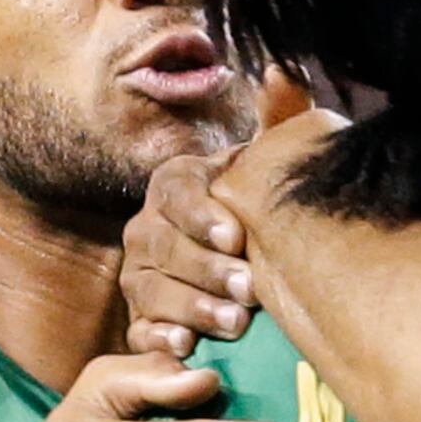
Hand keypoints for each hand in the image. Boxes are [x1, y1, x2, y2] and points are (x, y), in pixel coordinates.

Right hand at [121, 116, 337, 358]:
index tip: (236, 236)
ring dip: (191, 306)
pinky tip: (184, 347)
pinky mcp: (141, 318)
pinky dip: (157, 339)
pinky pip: (138, 330)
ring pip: (150, 289)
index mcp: (175, 184)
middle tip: (249, 288)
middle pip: (162, 246)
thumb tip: (282, 74)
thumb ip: (280, 119)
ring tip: (236, 323)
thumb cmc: (260, 208)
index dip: (202, 215)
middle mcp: (146, 227)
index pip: (177, 193)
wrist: (250, 261)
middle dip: (205, 268)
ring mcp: (139, 273)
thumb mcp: (270, 163)